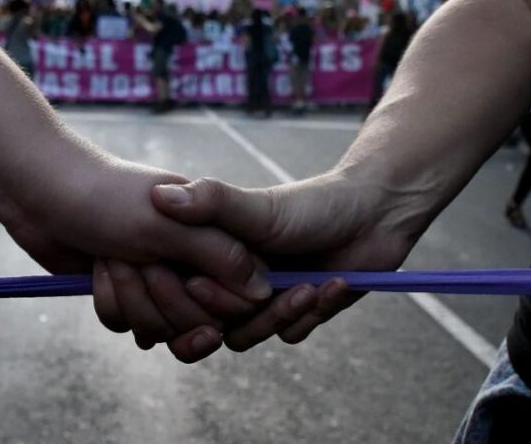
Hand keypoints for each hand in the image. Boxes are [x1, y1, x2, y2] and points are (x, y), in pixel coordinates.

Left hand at [4, 155, 273, 303]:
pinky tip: (98, 271)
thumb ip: (218, 255)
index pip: (238, 296)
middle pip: (199, 322)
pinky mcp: (126, 292)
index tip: (190, 283)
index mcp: (212, 239)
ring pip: (161, 329)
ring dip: (132, 302)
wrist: (40, 186)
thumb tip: (264, 290)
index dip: (216, 303)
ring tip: (114, 261)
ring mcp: (157, 277)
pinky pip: (129, 325)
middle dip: (165, 303)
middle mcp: (190, 261)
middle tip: (142, 264)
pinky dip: (110, 303)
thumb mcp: (165, 224)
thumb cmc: (105, 195)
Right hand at [93, 169, 429, 361]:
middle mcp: (230, 280)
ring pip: (248, 333)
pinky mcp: (296, 312)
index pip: (178, 292)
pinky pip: (290, 333)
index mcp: (211, 254)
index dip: (187, 294)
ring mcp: (262, 298)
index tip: (200, 282)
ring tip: (308, 286)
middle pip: (209, 321)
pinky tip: (334, 284)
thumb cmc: (311, 204)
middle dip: (234, 309)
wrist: (374, 212)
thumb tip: (157, 197)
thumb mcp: (257, 206)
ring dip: (278, 313)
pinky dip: (312, 312)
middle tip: (263, 288)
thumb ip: (210, 205)